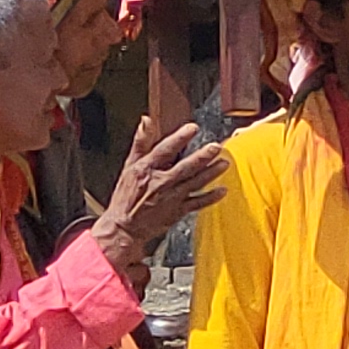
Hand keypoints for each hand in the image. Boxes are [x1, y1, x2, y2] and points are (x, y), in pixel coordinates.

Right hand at [98, 115, 230, 279]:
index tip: (193, 128)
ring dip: (211, 173)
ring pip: (194, 183)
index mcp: (147, 169)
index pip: (165, 149)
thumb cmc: (126, 196)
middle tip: (216, 147)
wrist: (124, 228)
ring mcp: (171, 198)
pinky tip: (222, 190)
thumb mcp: (129, 166)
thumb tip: (146, 121)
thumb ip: (140, 142)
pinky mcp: (177, 211)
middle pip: (185, 167)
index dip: (180, 138)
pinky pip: (197, 203)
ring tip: (224, 163)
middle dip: (202, 156)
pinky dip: (211, 197)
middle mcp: (160, 183)